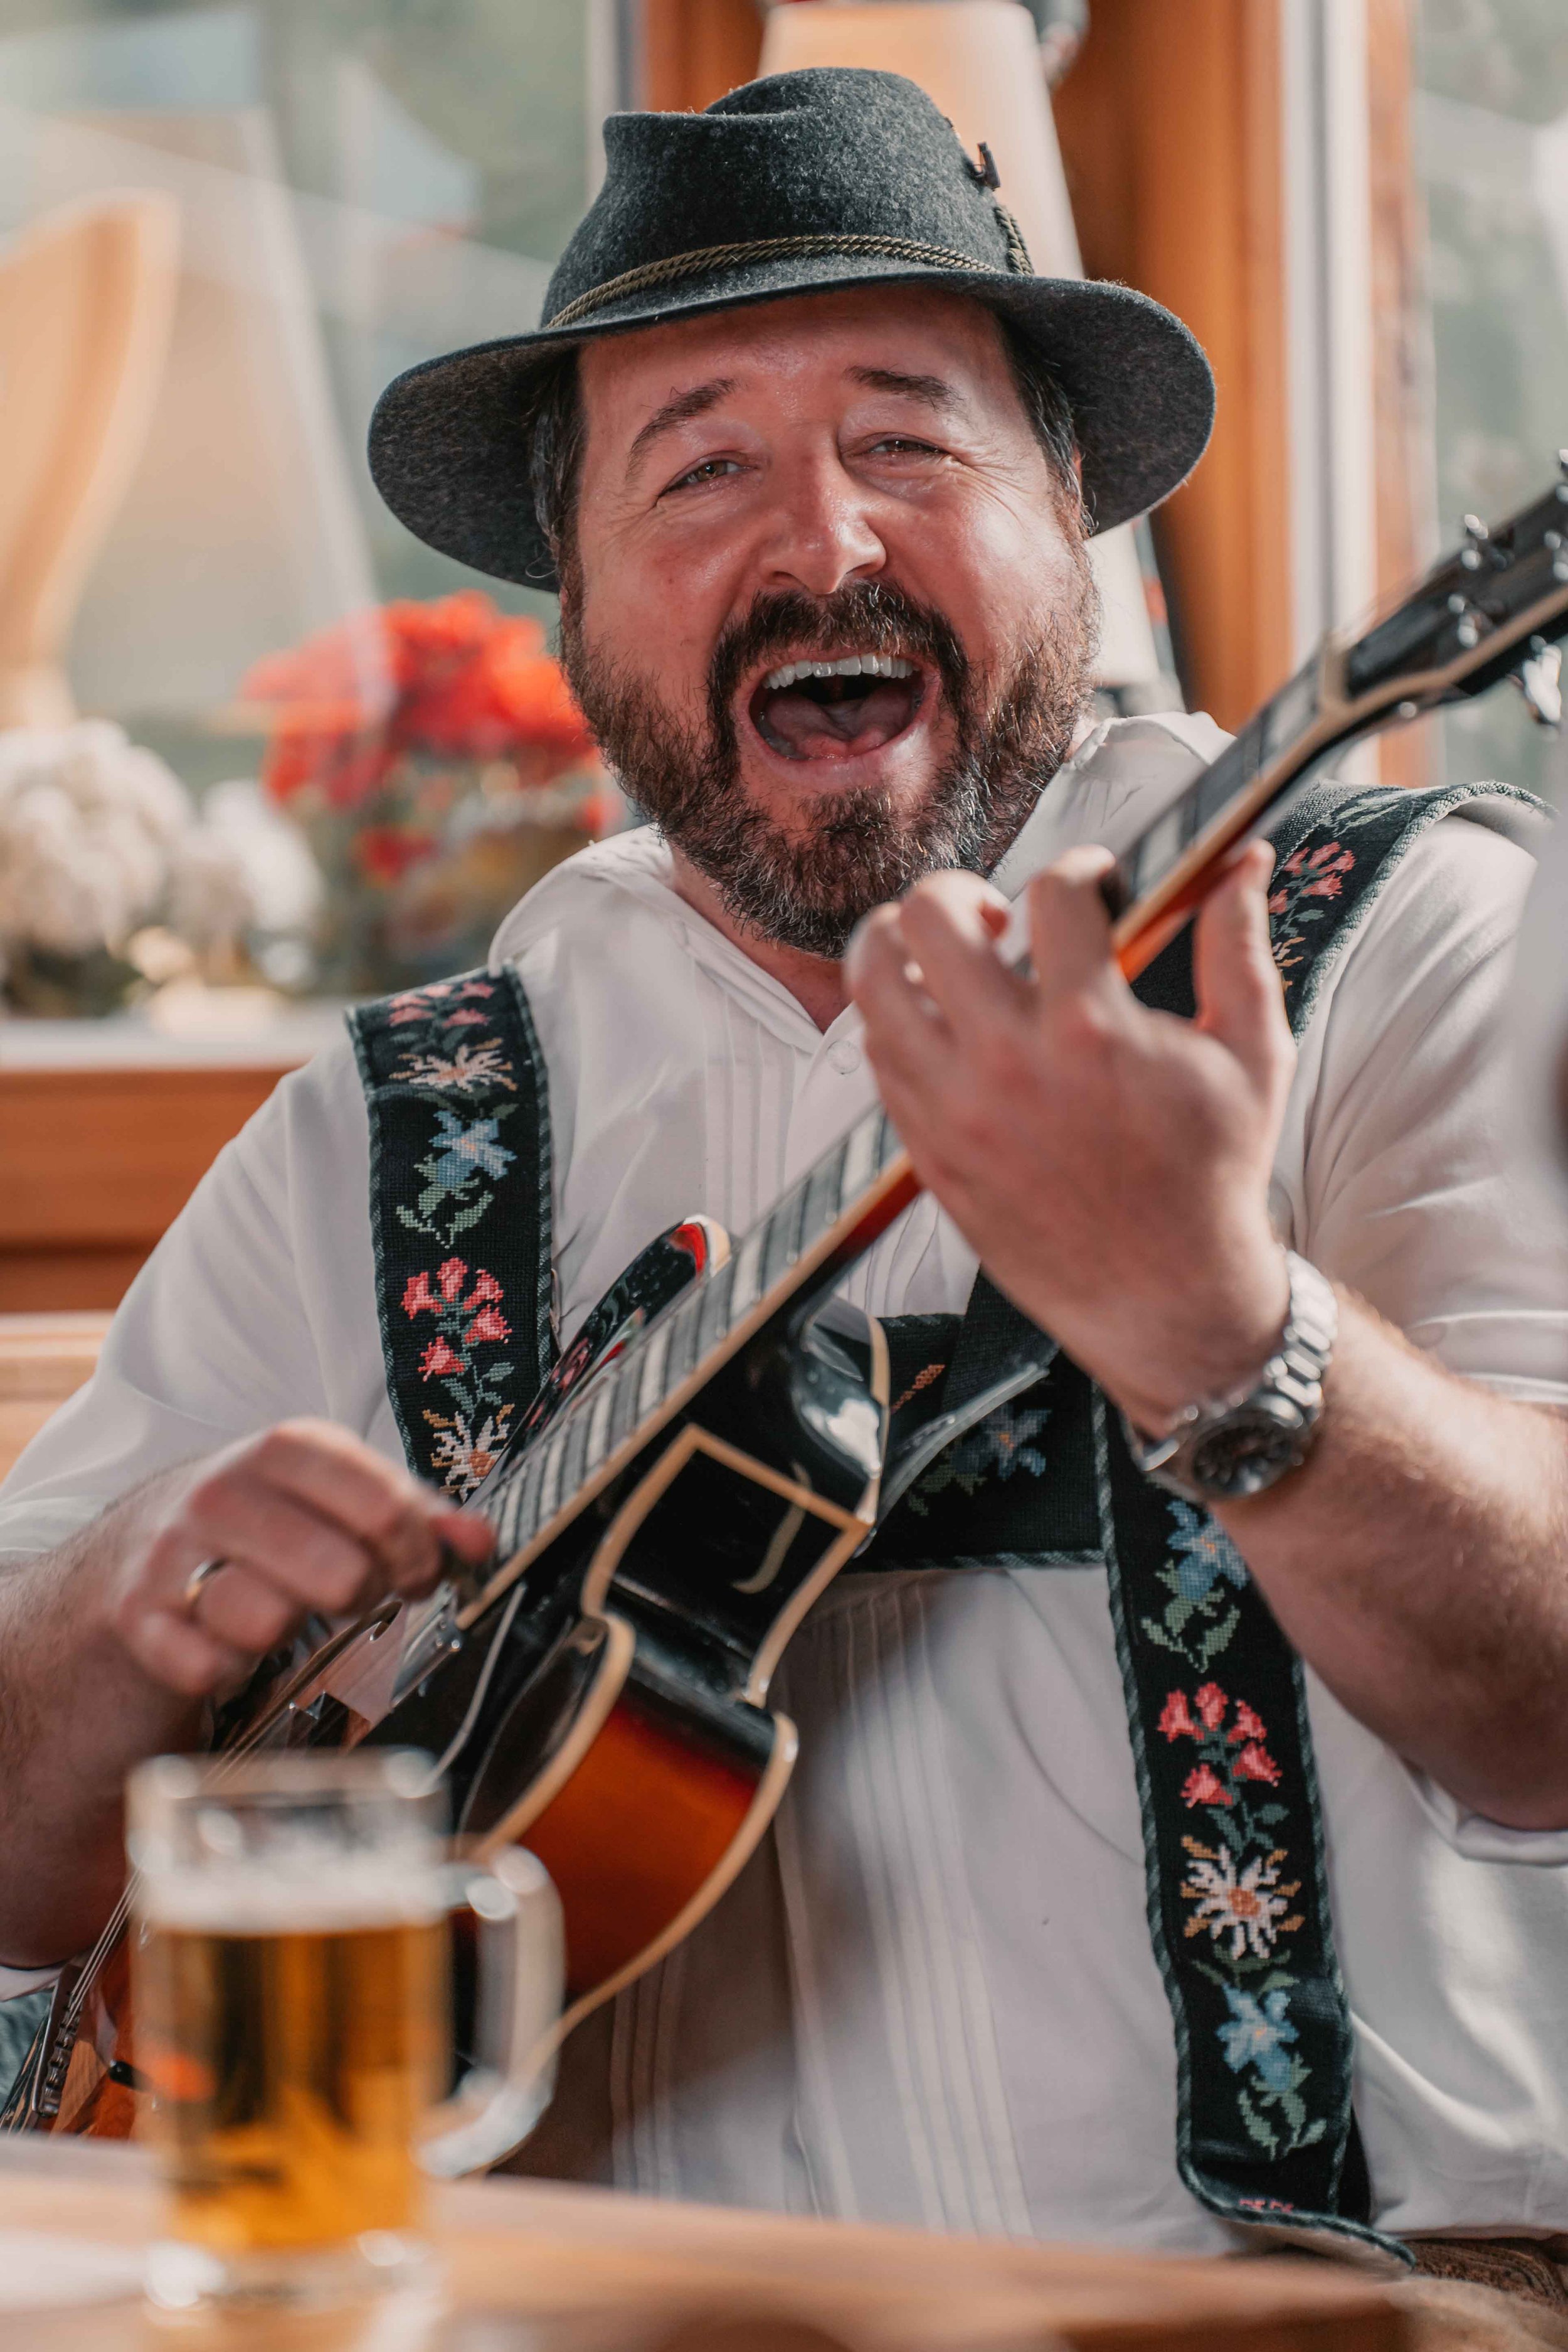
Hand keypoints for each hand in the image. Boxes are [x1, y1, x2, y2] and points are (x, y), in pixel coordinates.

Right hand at [104, 1420, 493, 1698]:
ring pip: (269, 1622)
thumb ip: (418, 1517)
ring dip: (288, 1634)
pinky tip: (229, 1646)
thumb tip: (482, 1542)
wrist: (134, 1550)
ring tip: (283, 1613)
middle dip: (360, 1597)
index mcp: (288, 1449)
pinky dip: (227, 1670)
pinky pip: (206, 1668)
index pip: (386, 1507)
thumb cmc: (264, 1523)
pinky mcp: (137, 1615)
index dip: (418, 1553)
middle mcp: (224, 1491)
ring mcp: (172, 1553)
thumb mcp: (339, 1499)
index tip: (417, 1572)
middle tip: (351, 1594)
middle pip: (340, 1573)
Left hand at [846, 841, 1294, 1430]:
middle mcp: (1007, 1064)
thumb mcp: (1252, 1056)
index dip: (1083, 869)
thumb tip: (1246, 861)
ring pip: (873, 979)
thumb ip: (1239, 947)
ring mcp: (953, 1109)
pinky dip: (900, 1018)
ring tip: (946, 958)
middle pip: (928, 914)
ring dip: (904, 946)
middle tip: (1001, 919)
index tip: (1096, 887)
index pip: (1054, 893)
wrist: (1167, 1298)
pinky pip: (877, 1053)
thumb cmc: (1212, 1176)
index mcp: (1092, 1030)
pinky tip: (946, 1023)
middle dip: (966, 891)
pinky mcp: (927, 1149)